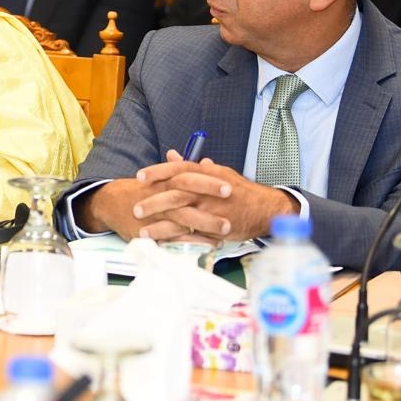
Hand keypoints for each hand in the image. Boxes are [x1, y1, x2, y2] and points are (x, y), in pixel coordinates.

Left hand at [134, 152, 298, 241]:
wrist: (264, 209)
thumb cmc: (239, 190)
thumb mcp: (216, 173)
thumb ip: (192, 167)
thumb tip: (171, 155)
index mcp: (207, 173)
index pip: (178, 169)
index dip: (158, 171)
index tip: (140, 177)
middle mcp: (208, 189)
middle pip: (176, 193)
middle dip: (154, 201)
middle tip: (135, 208)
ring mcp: (212, 209)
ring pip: (182, 215)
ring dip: (161, 225)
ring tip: (142, 232)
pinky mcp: (217, 228)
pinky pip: (193, 234)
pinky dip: (178, 240)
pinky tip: (163, 244)